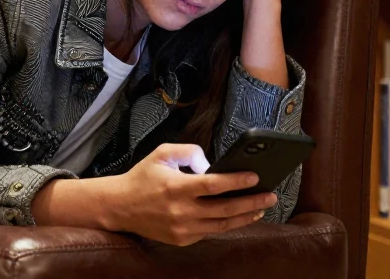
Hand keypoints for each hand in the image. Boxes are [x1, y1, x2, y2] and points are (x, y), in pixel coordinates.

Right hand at [100, 143, 276, 246]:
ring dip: (245, 216)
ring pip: (222, 225)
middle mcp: (181, 211)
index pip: (214, 185)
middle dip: (252, 201)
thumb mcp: (161, 153)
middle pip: (225, 208)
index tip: (255, 176)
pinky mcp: (181, 239)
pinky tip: (237, 216)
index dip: (237, 180)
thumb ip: (189, 151)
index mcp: (176, 187)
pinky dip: (226, 223)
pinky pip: (210, 232)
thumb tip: (212, 165)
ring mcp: (182, 228)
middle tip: (270, 195)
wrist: (120, 206)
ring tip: (261, 208)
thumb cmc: (142, 177)